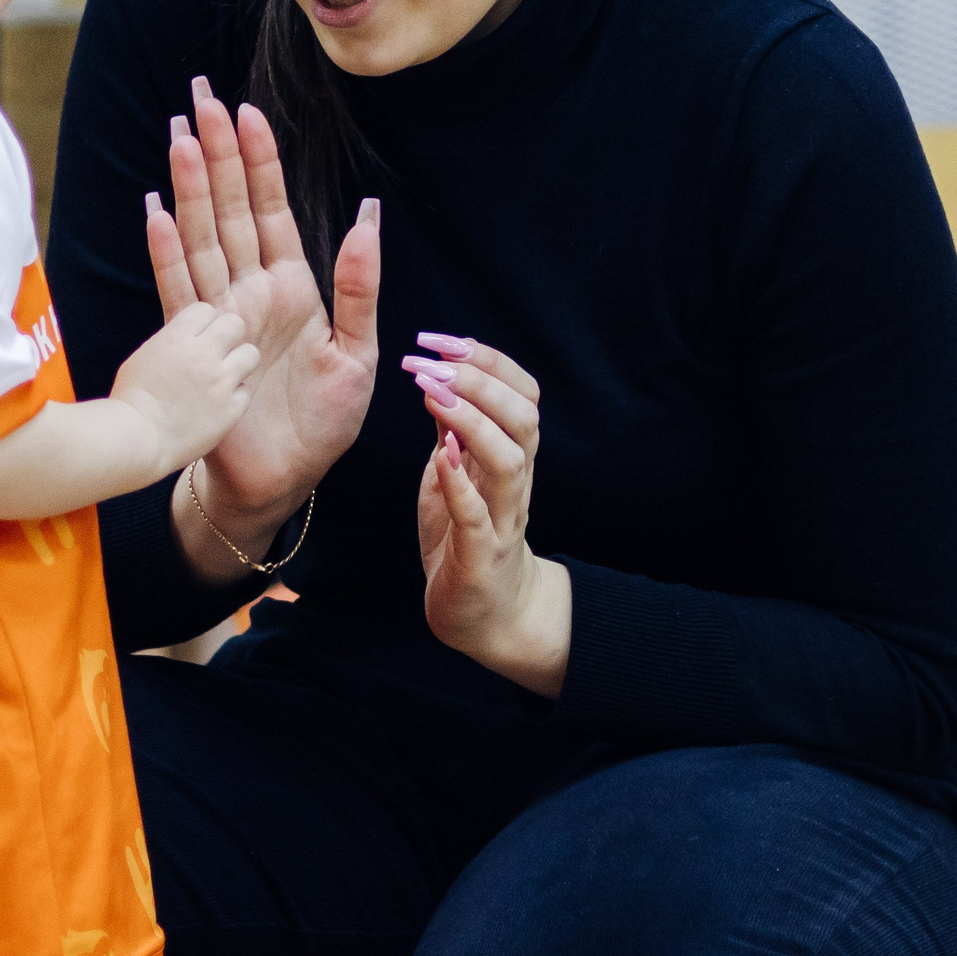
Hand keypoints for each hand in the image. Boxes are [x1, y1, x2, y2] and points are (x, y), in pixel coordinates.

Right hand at [110, 302, 260, 478]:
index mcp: (177, 337)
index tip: (196, 338)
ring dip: (239, 363)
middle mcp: (203, 354)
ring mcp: (220, 382)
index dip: (202, 323)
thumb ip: (171, 342)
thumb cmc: (131, 400)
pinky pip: (246, 390)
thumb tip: (188, 338)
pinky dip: (235, 396)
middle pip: (235, 324)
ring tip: (225, 376)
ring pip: (250, 354)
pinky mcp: (230, 409)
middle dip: (227, 336)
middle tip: (218, 353)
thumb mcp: (144, 357)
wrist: (136, 439)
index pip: (206, 309)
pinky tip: (219, 404)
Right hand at [145, 79, 380, 541]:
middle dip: (216, 154)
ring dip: (188, 188)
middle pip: (230, 209)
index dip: (261, 162)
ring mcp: (221, 316)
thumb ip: (360, 287)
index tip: (248, 111)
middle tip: (200, 97)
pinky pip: (179, 289)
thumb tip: (368, 215)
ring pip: (202, 237)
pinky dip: (166, 250)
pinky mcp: (197, 346)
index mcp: (294, 288)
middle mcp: (252, 292)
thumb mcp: (358, 354)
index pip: (274, 210)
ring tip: (176, 137)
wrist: (280, 481)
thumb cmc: (323, 424)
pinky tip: (154, 210)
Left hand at [410, 336, 569, 698]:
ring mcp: (502, 520)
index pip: (521, 393)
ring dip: (474, 423)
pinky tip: (441, 457)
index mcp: (511, 457)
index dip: (487, 360)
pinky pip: (478, 518)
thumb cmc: (467, 538)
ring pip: (511, 462)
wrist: (484, 615)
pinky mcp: (480, 557)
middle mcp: (516, 483)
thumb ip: (452, 431)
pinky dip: (461, 485)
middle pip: (524, 418)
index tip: (441, 340)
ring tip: (434, 396)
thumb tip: (437, 378)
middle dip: (481, 381)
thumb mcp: (454, 473)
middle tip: (432, 362)